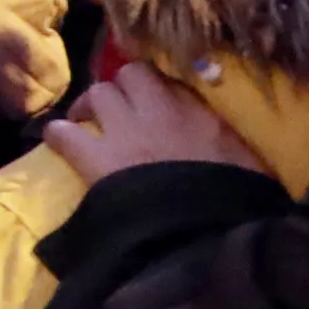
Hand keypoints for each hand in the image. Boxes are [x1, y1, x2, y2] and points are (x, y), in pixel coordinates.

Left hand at [44, 67, 265, 186]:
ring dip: (91, 106)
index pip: (174, 82)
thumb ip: (233, 146)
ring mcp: (124, 130)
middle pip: (132, 74)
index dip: (161, 90)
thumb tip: (228, 145)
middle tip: (119, 109)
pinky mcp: (94, 157)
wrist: (203, 235)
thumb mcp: (250, 168)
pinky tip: (58, 143)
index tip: (158, 103)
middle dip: (123, 87)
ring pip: (97, 92)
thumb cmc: (236, 205)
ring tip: (88, 122)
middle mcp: (160, 111)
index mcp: (202, 115)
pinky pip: (62, 131)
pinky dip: (58, 134)